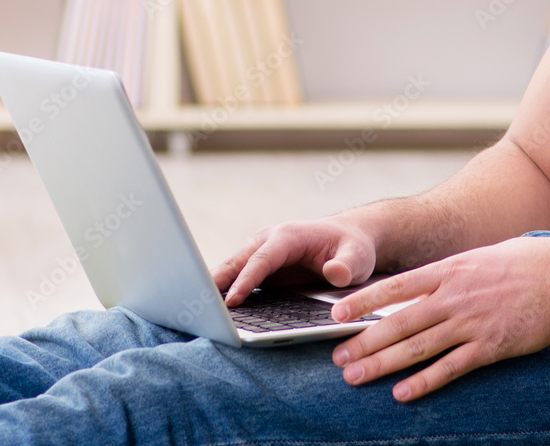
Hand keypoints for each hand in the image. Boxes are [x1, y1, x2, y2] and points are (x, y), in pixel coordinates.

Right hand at [211, 215, 377, 305]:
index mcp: (288, 236)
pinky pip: (236, 280)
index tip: (231, 302)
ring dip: (211, 289)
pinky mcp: (261, 269)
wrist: (351, 239)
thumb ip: (347, 265)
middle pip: (236, 263)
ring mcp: (262, 254)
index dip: (245, 280)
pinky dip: (221, 293)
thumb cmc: (354, 247)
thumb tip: (335, 273)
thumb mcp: (358, 257)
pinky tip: (209, 313)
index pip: (261, 260)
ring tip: (191, 312)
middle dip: (214, 283)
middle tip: (195, 306)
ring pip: (231, 270)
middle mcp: (269, 242)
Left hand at [330, 236, 549, 401]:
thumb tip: (423, 284)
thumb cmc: (526, 262)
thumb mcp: (481, 256)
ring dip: (383, 364)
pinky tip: (402, 393)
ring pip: (418, 347)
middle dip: (365, 342)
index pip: (396, 287)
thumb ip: (450, 272)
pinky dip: (424, 382)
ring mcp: (472, 322)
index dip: (364, 302)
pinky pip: (451, 368)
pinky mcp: (491, 346)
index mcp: (450, 269)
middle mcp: (455, 296)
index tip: (337, 315)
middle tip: (338, 358)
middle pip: (400, 322)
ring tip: (355, 377)